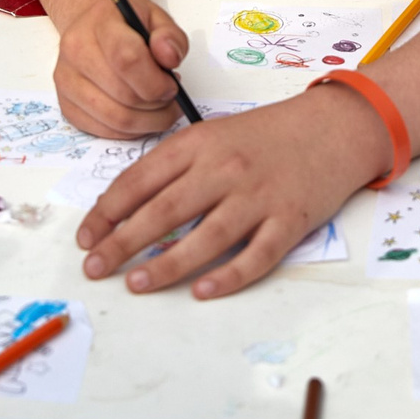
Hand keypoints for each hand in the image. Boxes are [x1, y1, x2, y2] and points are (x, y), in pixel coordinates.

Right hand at [53, 0, 190, 137]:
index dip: (156, 81)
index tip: (171, 85)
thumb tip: (170, 58)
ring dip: (148, 122)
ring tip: (160, 107)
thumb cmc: (125, 24)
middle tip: (171, 97)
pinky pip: (103, 130)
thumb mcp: (156, 17)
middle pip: (124, 94)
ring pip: (115, 118)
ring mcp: (67, 80)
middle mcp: (75, 50)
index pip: (127, 59)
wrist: (92, 26)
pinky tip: (142, 115)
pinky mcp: (66, 105)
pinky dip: (131, 131)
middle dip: (157, 104)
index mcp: (100, 22)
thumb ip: (170, 36)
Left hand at [73, 86, 384, 298]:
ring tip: (137, 284)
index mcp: (199, 144)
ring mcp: (259, 196)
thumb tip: (127, 208)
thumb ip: (175, 166)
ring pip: (207, 236)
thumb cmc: (267, 135)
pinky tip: (201, 290)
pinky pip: (256, 256)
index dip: (107, 212)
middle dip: (123, 242)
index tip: (86, 239)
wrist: (333, 127)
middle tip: (96, 268)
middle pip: (165, 210)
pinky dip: (228, 276)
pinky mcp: (290, 221)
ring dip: (168, 263)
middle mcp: (225, 169)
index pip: (141, 179)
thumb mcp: (213, 134)